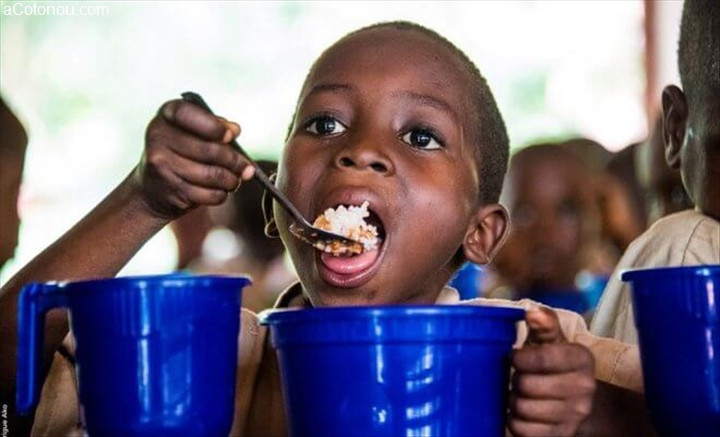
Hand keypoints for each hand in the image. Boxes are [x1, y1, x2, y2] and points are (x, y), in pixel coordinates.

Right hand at [133, 99, 254, 218]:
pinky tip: (221, 190)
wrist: (151, 188)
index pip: (188, 114)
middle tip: (246, 167)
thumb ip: (214, 126)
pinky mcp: (169, 189)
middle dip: (234, 160)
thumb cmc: (180, 153)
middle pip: (208, 149)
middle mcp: (158, 136)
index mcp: (167, 114)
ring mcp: (161, 164)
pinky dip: (221, 194)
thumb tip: (234, 129)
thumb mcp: (191, 131)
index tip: (231, 136)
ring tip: (235, 180)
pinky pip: (207, 194)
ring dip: (231, 180)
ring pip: (211, 174)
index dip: (213, 126)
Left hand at [508, 307, 595, 436]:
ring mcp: (575, 415)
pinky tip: (521, 411)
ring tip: (519, 393)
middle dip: (515, 380)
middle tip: (517, 376)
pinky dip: (515, 421)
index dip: (519, 358)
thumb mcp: (553, 341)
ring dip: (514, 400)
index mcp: (581, 358)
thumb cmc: (556, 364)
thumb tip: (532, 312)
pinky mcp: (562, 435)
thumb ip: (544, 325)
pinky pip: (523, 430)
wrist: (578, 401)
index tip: (514, 356)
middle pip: (527, 385)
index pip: (542, 358)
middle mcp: (584, 388)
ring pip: (523, 408)